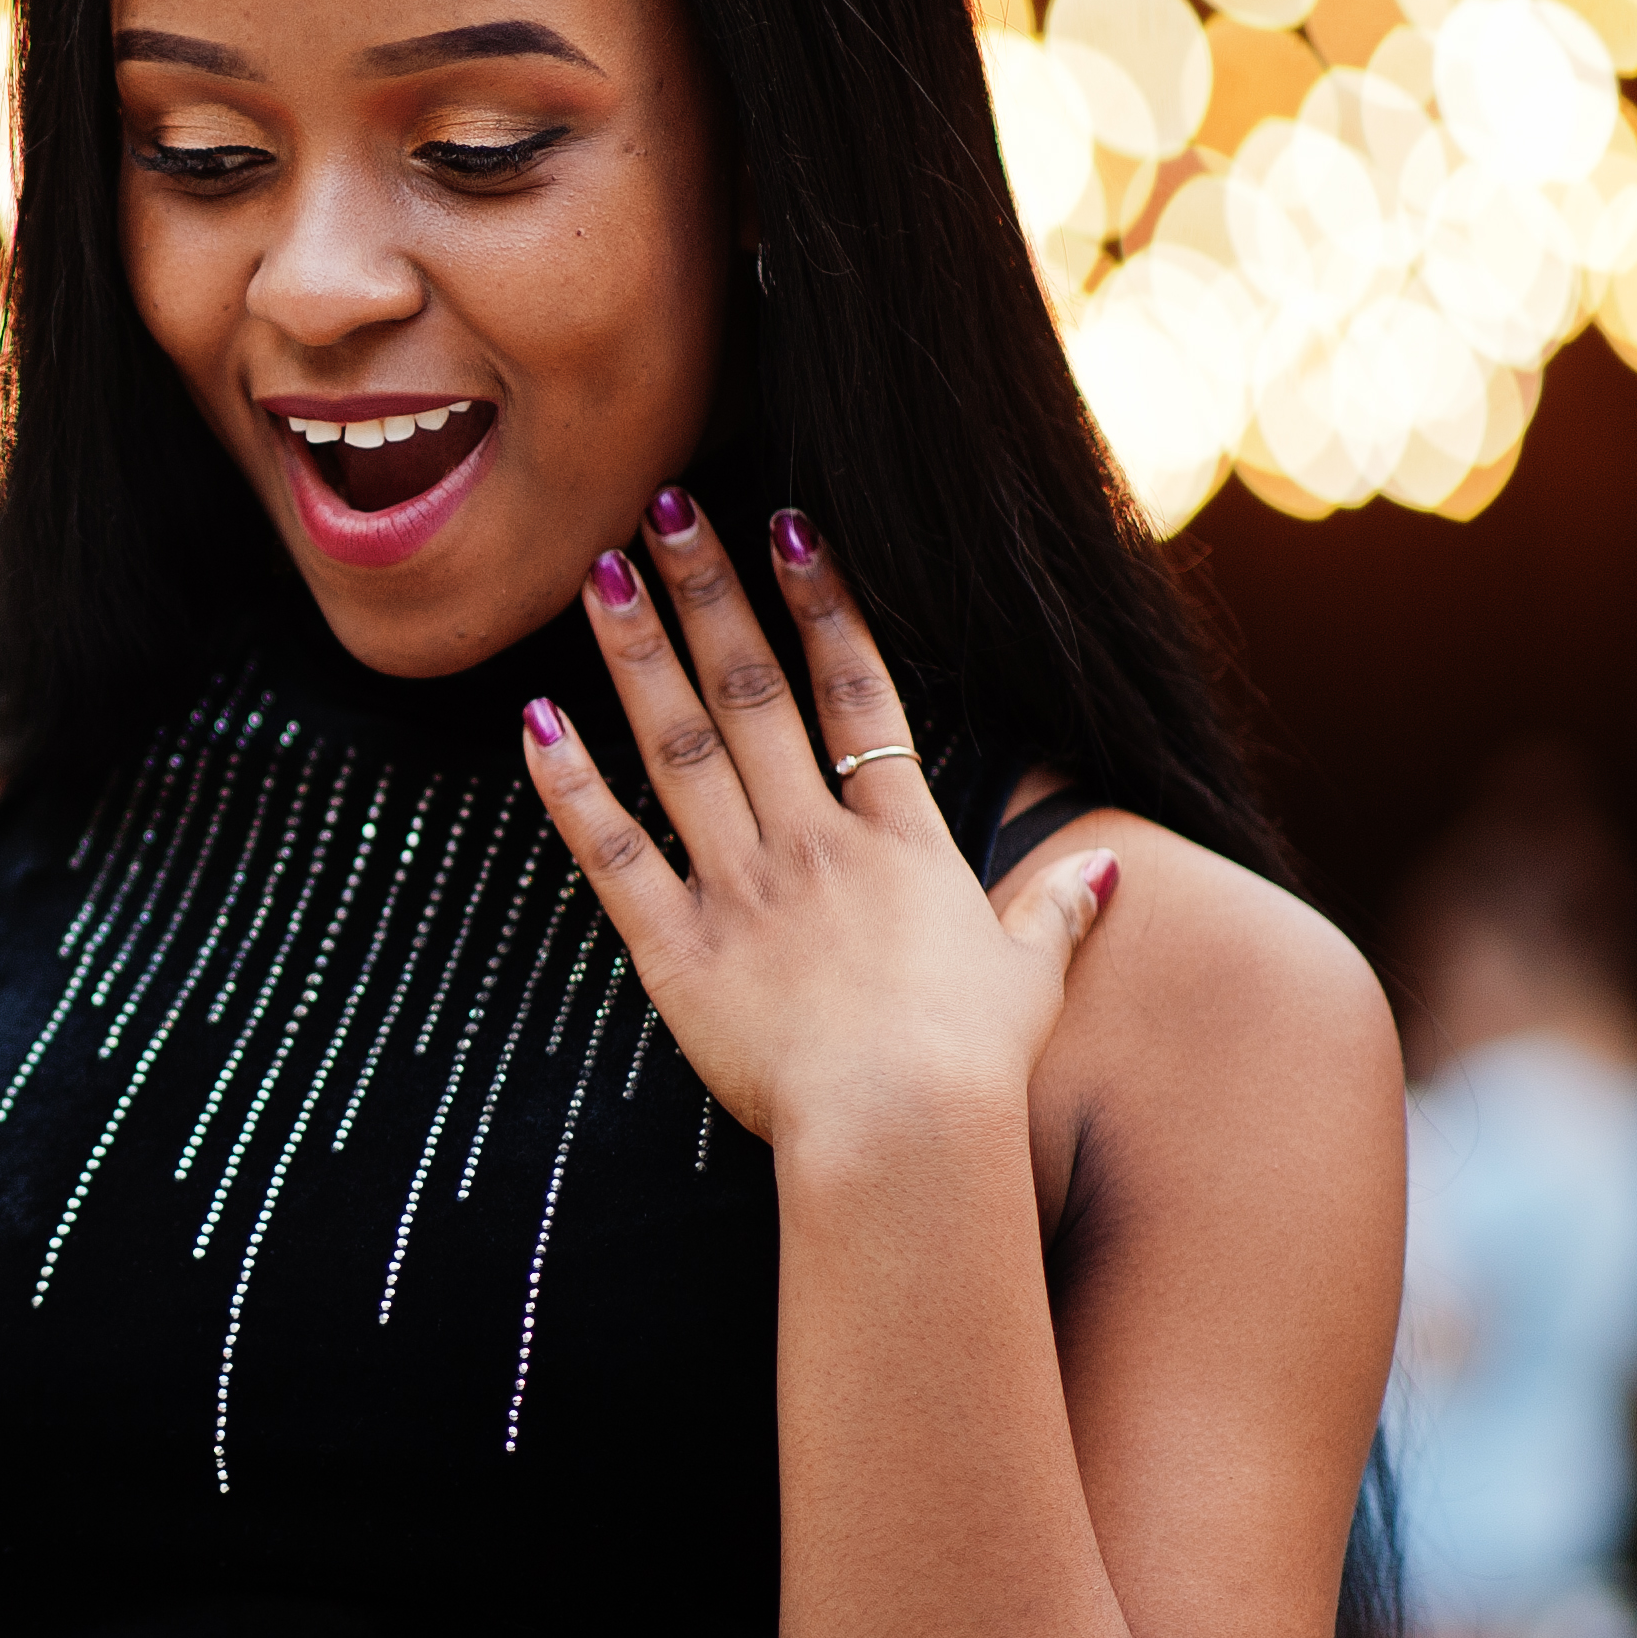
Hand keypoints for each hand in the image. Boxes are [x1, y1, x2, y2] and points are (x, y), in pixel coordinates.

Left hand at [517, 491, 1116, 1156]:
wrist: (904, 1131)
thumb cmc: (975, 1066)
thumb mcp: (1033, 979)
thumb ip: (1058, 913)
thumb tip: (1103, 867)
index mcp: (900, 841)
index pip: (859, 693)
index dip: (823, 605)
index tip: (788, 526)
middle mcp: (814, 842)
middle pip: (752, 690)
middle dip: (708, 591)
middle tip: (664, 506)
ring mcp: (741, 887)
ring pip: (679, 745)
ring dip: (637, 653)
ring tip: (599, 572)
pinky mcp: (676, 949)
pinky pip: (609, 852)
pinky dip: (567, 785)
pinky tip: (533, 718)